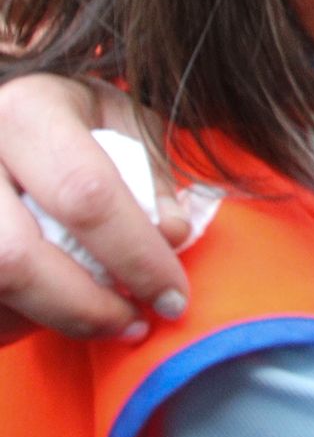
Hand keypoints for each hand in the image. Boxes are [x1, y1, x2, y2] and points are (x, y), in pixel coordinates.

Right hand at [0, 75, 188, 343]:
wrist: (7, 123)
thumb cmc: (74, 122)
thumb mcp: (123, 124)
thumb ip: (153, 177)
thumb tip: (170, 234)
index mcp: (27, 113)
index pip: (86, 195)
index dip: (136, 257)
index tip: (173, 296)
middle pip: (16, 258)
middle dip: (86, 307)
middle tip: (136, 323)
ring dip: (50, 321)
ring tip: (107, 323)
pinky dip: (16, 321)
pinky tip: (56, 314)